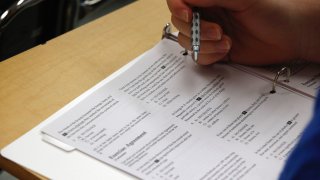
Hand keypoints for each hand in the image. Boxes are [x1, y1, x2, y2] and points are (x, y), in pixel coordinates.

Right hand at [166, 0, 312, 64]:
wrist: (289, 35)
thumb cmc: (272, 10)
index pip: (179, 1)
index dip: (178, 8)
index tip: (188, 16)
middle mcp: (206, 14)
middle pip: (180, 23)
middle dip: (196, 30)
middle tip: (218, 31)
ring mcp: (208, 34)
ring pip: (187, 42)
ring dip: (204, 45)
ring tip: (226, 41)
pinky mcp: (214, 51)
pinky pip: (198, 57)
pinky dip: (209, 56)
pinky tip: (226, 50)